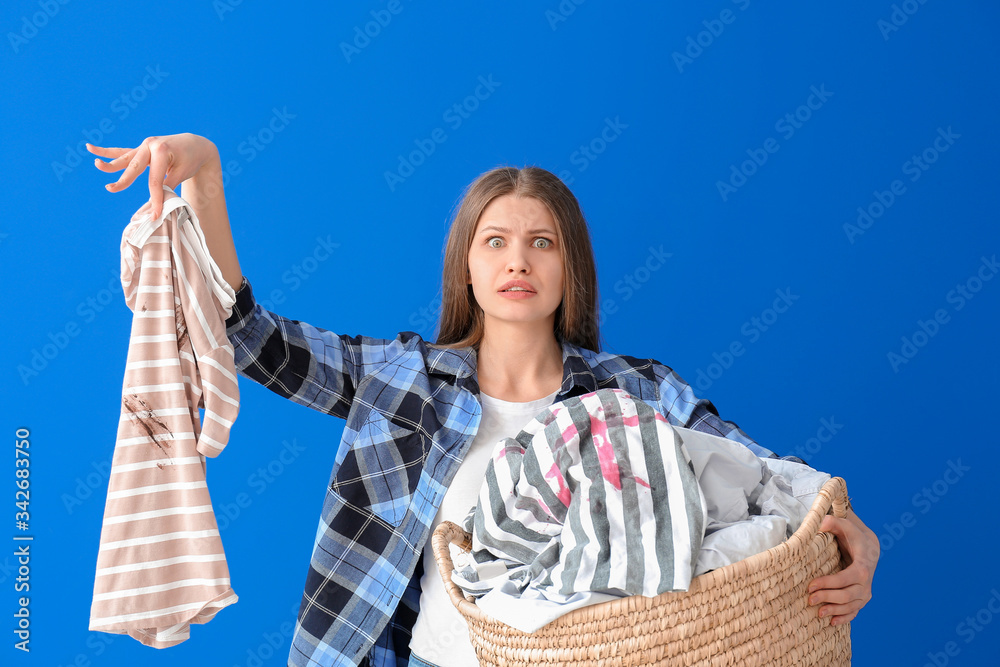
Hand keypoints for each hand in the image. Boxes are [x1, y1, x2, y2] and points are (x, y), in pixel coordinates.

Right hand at [87, 133, 218, 220]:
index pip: (155, 180)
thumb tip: (157, 203)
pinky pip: (122, 152)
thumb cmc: (191, 160)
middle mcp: (150, 145)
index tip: (156, 215)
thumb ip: (168, 186)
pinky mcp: (141, 149)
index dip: (155, 199)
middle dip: (123, 180)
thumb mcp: (183, 173)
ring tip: (96, 165)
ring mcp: (144, 146)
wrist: (195, 144)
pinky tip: (90, 148)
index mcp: (161, 150)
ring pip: (124, 158)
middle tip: (110, 189)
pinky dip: (107, 151)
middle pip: (135, 168)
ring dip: (110, 163)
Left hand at [807, 510, 878, 625]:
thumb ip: (832, 521)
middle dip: (827, 598)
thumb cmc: (853, 535)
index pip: (846, 579)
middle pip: (847, 596)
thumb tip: (820, 522)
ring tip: (817, 613)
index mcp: (863, 565)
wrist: (868, 546)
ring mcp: (865, 592)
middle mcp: (867, 582)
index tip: (810, 586)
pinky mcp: (862, 598)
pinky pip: (855, 612)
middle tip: (809, 599)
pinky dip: (844, 618)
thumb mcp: (844, 524)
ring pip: (851, 606)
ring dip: (834, 611)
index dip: (828, 584)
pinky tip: (832, 622)